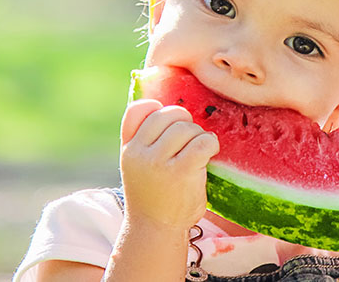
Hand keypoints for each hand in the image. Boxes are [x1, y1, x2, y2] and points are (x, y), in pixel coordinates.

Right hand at [119, 99, 219, 231]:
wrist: (155, 230)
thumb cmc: (153, 196)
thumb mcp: (137, 166)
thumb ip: (144, 141)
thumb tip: (168, 108)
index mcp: (128, 148)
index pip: (137, 110)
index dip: (157, 108)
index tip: (170, 121)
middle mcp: (139, 152)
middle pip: (168, 114)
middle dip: (185, 122)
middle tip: (191, 139)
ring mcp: (158, 162)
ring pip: (186, 128)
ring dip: (199, 136)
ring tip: (199, 151)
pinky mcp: (180, 171)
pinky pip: (202, 142)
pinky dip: (211, 143)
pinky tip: (210, 152)